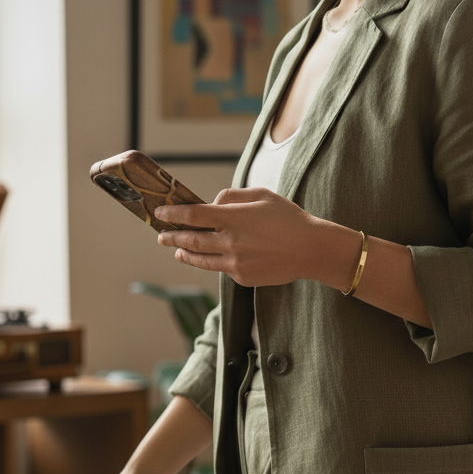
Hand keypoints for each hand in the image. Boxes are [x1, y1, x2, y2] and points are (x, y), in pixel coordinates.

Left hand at [154, 187, 335, 286]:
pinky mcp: (243, 278)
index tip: (160, 212)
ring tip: (177, 252)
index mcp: (233, 218)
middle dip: (172, 237)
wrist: (312, 249)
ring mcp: (235, 263)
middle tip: (161, 235)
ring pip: (201, 260)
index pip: (193, 215)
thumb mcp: (261, 195)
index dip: (173, 214)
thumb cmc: (289, 218)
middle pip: (190, 240)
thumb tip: (212, 205)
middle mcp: (230, 242)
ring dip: (185, 254)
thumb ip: (232, 197)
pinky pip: (222, 269)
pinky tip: (212, 258)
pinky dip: (214, 262)